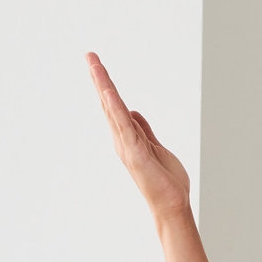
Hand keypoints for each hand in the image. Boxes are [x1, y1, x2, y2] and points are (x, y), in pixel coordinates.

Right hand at [88, 52, 190, 220]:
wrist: (172, 206)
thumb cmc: (165, 182)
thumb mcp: (155, 147)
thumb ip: (143, 129)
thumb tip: (133, 112)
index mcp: (128, 137)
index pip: (115, 106)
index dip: (106, 85)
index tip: (97, 64)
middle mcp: (123, 140)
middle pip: (109, 103)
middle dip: (100, 78)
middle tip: (89, 55)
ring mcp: (127, 146)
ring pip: (113, 110)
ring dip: (104, 86)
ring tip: (95, 65)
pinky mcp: (136, 154)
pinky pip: (125, 127)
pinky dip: (116, 109)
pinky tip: (108, 92)